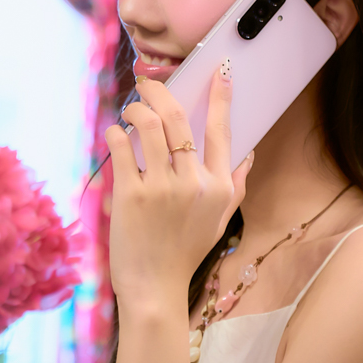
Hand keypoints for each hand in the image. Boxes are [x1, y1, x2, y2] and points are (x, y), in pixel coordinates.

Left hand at [103, 68, 252, 312]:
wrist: (155, 289)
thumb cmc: (184, 254)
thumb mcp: (220, 221)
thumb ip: (235, 186)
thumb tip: (248, 155)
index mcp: (218, 187)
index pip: (221, 131)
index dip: (220, 98)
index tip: (220, 73)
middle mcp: (194, 183)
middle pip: (178, 119)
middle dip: (160, 91)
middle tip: (148, 82)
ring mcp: (162, 188)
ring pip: (148, 125)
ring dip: (136, 108)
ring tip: (131, 109)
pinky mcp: (131, 194)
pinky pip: (122, 147)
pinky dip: (116, 133)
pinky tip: (115, 133)